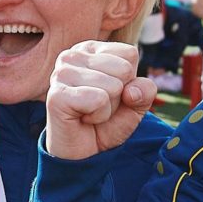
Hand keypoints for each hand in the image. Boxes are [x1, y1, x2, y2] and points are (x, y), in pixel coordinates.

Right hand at [44, 41, 156, 159]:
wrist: (85, 153)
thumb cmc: (107, 123)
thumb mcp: (136, 103)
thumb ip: (145, 90)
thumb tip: (131, 91)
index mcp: (91, 49)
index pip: (130, 53)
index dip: (129, 80)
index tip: (111, 93)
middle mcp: (73, 55)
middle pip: (123, 69)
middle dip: (119, 96)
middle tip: (99, 106)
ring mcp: (61, 73)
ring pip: (112, 86)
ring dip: (108, 108)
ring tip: (90, 113)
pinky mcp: (57, 94)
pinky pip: (98, 100)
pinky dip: (98, 116)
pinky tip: (82, 118)